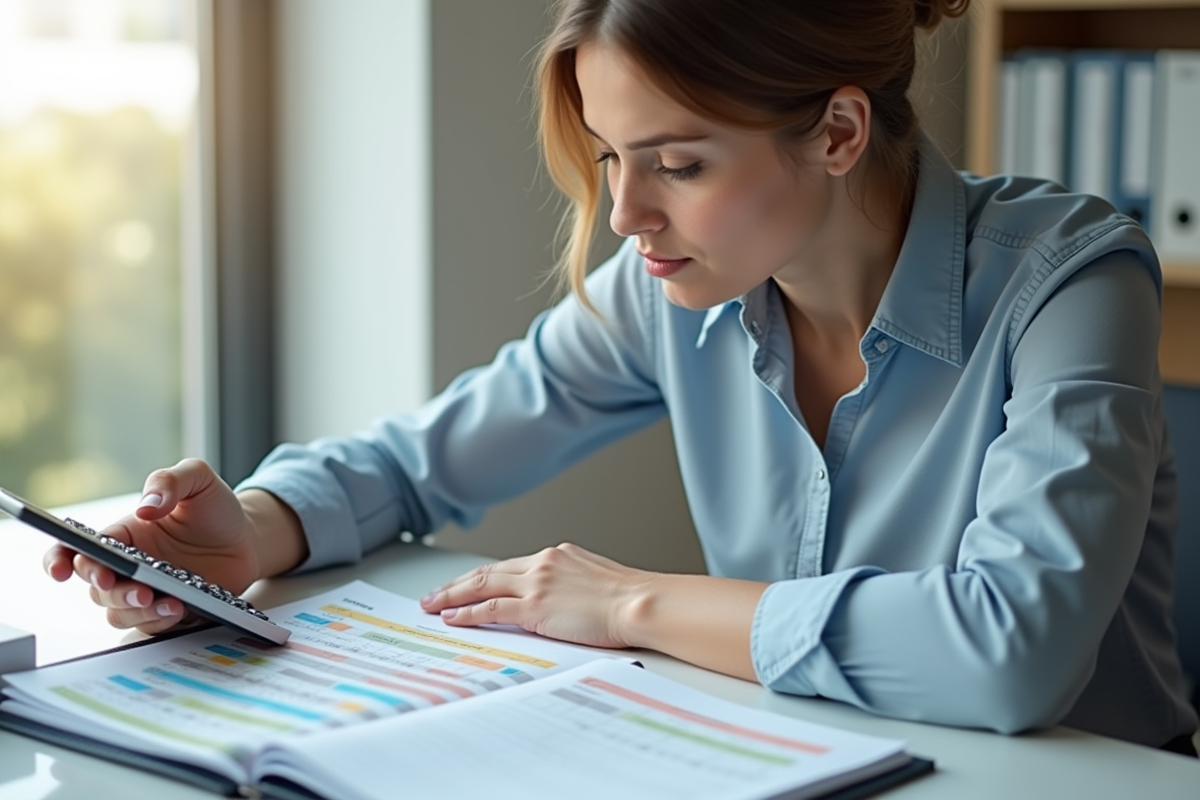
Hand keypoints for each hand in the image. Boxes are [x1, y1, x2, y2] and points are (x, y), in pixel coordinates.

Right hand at [42, 459, 261, 634]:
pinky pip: (150, 625)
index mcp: (123, 535)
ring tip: (170, 601)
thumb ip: (169, 482)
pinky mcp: (168, 610)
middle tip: (137, 588)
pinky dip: (159, 621)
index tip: (63, 570)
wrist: (248, 539)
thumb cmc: (216, 508)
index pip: (77, 549)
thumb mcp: (197, 479)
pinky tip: (179, 609)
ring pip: (119, 612)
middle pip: (97, 587)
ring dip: (138, 611)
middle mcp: (128, 566)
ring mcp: (146, 590)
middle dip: (110, 590)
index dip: (59, 559)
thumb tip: (145, 508)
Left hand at [419, 543, 653, 648]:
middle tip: (432, 594)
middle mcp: (543, 563)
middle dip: (456, 584)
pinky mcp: (535, 607)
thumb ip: (571, 583)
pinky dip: (467, 613)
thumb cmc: (629, 597)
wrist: (640, 602)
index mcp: (558, 555)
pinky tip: (453, 617)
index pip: (509, 566)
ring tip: (432, 606)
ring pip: (482, 586)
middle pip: (487, 572)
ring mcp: (537, 583)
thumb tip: (561, 598)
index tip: (465, 585)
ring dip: (452, 597)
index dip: (482, 577)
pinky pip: (491, 609)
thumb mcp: (595, 579)